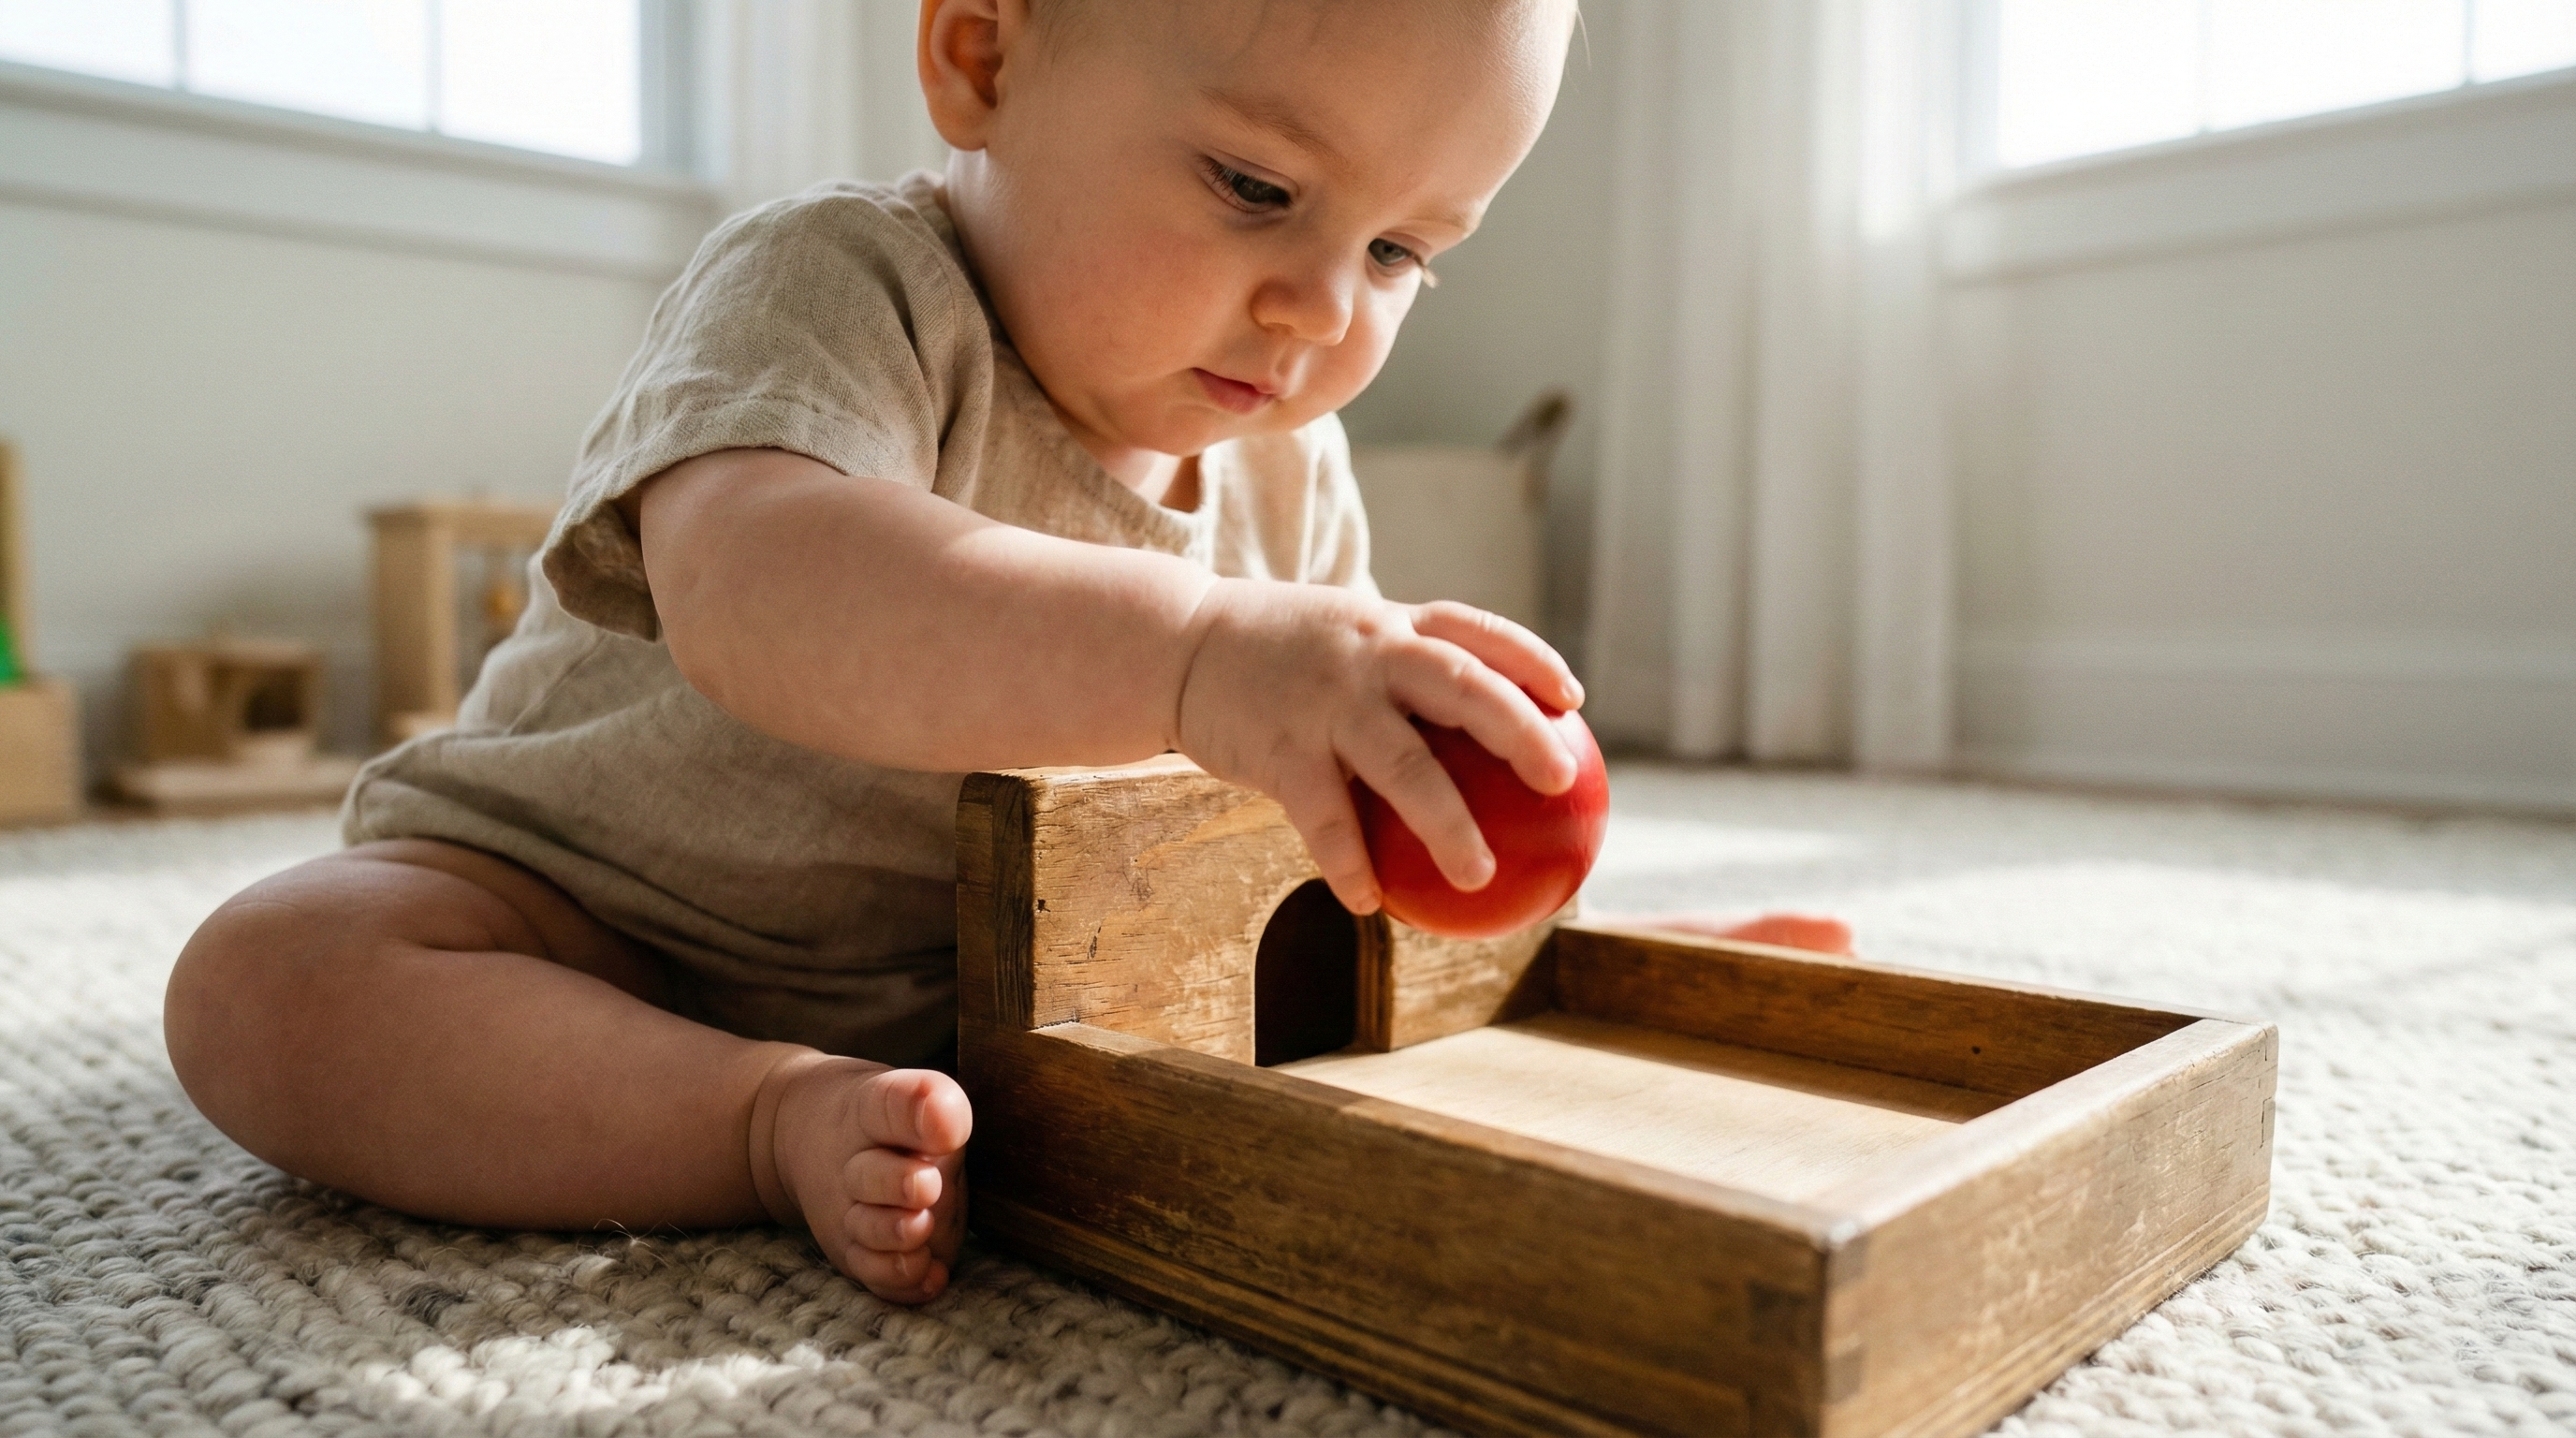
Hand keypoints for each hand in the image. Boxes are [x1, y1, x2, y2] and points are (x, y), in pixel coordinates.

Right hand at [1171, 581, 1584, 913]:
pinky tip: (1369, 905)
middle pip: (1461, 687)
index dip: (1530, 660)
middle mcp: (1369, 654)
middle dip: (1519, 731)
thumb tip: (1473, 735)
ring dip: (1447, 824)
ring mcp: (1325, 700)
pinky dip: (1349, 863)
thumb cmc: (1275, 654)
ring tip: (1481, 877)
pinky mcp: (1279, 748)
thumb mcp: (1342, 637)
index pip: (1475, 630)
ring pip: (1404, 764)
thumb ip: (1400, 670)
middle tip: (1561, 780)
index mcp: (1390, 626)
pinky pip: (1325, 819)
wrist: (1174, 645)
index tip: (1572, 698)